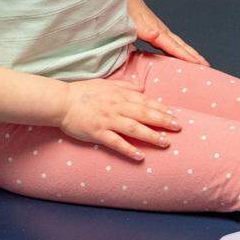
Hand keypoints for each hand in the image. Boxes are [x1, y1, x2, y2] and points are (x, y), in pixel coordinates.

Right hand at [58, 77, 181, 159]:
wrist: (61, 101)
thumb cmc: (83, 92)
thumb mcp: (107, 83)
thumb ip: (125, 85)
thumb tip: (142, 87)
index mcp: (120, 95)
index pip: (146, 102)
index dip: (161, 108)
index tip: (174, 114)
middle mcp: (117, 107)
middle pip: (145, 114)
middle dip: (163, 121)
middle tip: (178, 127)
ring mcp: (108, 120)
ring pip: (135, 128)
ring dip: (151, 135)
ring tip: (165, 142)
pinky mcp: (98, 133)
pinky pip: (116, 142)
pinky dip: (129, 149)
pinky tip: (140, 156)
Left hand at [124, 0, 208, 65]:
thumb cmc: (125, 11)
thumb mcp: (131, 21)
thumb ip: (143, 29)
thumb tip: (156, 35)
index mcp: (155, 31)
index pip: (173, 46)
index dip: (185, 56)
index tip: (197, 64)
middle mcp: (161, 30)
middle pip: (180, 45)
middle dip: (193, 55)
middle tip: (206, 66)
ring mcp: (160, 30)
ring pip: (178, 43)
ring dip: (189, 52)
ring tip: (200, 62)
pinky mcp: (156, 30)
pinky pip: (171, 43)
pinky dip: (179, 50)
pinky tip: (180, 55)